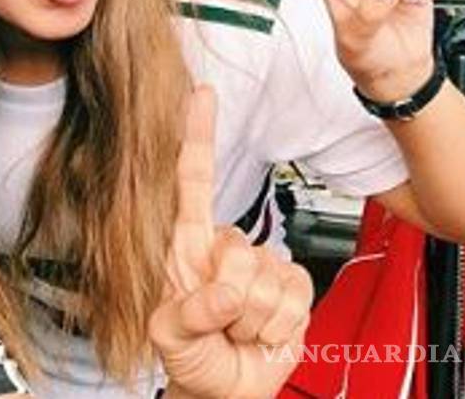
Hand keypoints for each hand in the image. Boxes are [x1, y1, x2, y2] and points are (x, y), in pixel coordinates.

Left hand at [148, 87, 313, 398]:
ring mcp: (261, 267)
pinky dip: (278, 324)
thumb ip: (188, 314)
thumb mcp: (169, 337)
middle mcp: (225, 249)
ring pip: (268, 278)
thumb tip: (223, 292)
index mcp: (186, 246)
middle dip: (229, 297)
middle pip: (239, 249)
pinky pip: (295, 295)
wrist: (227, 387)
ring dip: (253, 318)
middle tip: (217, 321)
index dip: (197, 136)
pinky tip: (262, 330)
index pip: (193, 180)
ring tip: (236, 329)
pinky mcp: (293, 286)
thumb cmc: (190, 355)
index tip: (200, 95)